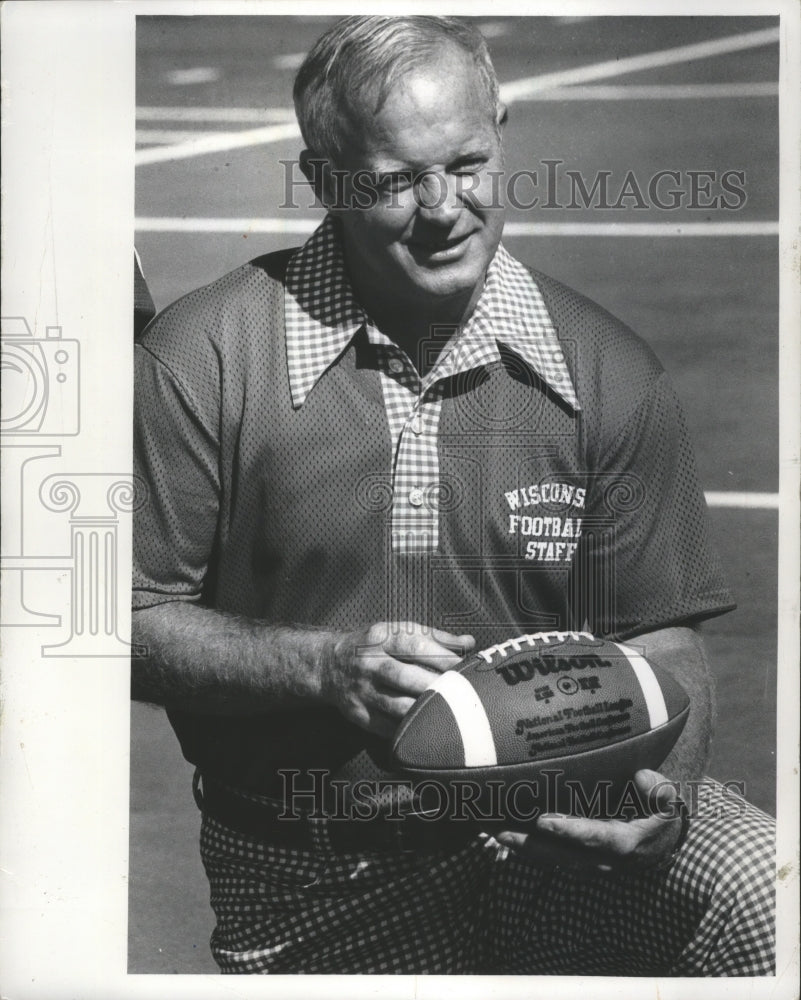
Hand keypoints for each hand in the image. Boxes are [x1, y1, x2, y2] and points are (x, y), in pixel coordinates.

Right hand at [321, 622, 474, 737]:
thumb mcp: (396, 631)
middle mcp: (369, 663)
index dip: (442, 657)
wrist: (328, 665)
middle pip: (405, 677)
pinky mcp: (358, 714)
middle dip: (436, 686)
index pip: (414, 645)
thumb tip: (469, 643)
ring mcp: (362, 691)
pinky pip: (388, 727)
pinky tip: (428, 727)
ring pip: (398, 706)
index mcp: (381, 638)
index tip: (464, 667)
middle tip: (462, 693)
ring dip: (425, 710)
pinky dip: (409, 728)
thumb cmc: (373, 646)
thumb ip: (434, 637)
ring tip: (449, 712)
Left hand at [496, 770, 685, 872]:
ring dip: (521, 847)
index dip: (568, 831)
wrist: (664, 845)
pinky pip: (549, 858)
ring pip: (550, 860)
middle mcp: (602, 860)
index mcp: (624, 843)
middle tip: (498, 829)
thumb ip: (659, 790)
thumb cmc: (661, 816)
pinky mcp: (579, 862)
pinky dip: (527, 848)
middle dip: (528, 844)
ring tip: (491, 830)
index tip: (543, 821)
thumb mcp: (670, 802)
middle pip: (560, 855)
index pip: (592, 838)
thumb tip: (641, 777)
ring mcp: (588, 865)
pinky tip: (504, 834)